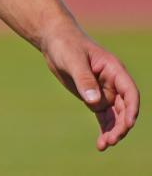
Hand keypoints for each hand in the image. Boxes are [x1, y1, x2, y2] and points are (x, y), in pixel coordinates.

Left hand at [40, 21, 139, 149]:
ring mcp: (104, 91)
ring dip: (113, 131)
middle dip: (121, 126)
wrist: (53, 40)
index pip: (129, 92)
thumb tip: (94, 101)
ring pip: (115, 116)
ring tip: (104, 144)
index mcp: (114, 70)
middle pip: (124, 109)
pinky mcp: (93, 98)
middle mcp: (113, 83)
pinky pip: (103, 117)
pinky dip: (104, 129)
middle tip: (111, 140)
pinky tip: (101, 144)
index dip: (131, 109)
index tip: (128, 123)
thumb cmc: (65, 43)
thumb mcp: (73, 59)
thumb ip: (84, 79)